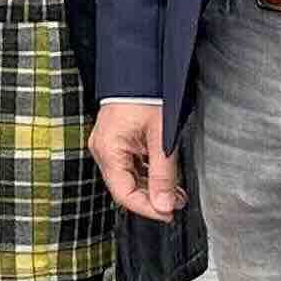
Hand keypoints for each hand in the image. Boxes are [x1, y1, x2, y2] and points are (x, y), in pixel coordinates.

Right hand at [89, 101, 182, 219]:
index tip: (169, 213)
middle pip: (125, 188)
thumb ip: (163, 174)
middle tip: (177, 201)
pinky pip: (129, 165)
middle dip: (152, 198)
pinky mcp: (115, 140)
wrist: (139, 68)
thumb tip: (164, 206)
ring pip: (128, 178)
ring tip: (175, 189)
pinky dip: (147, 173)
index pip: (124, 194)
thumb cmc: (147, 95)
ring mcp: (107, 145)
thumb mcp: (162, 138)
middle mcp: (102, 150)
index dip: (148, 208)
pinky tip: (164, 175)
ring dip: (151, 186)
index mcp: (109, 150)